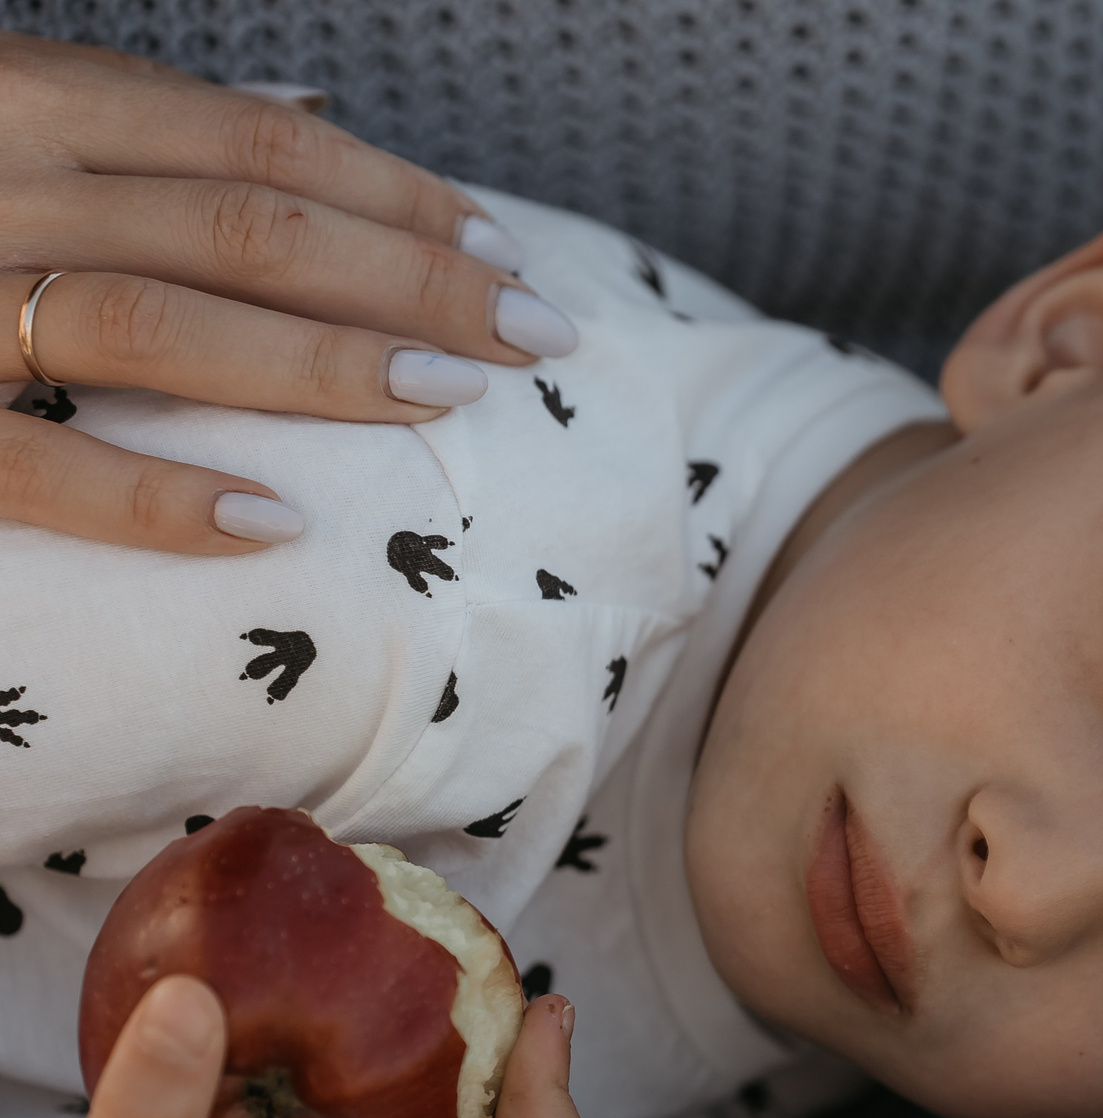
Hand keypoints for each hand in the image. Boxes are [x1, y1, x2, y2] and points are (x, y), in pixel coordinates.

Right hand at [0, 33, 576, 553]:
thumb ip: (128, 103)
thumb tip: (304, 106)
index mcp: (24, 95)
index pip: (254, 146)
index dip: (393, 199)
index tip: (502, 251)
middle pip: (248, 226)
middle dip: (412, 282)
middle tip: (536, 334)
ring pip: (166, 324)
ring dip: (324, 364)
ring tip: (449, 396)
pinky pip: (40, 464)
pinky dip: (159, 494)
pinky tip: (279, 522)